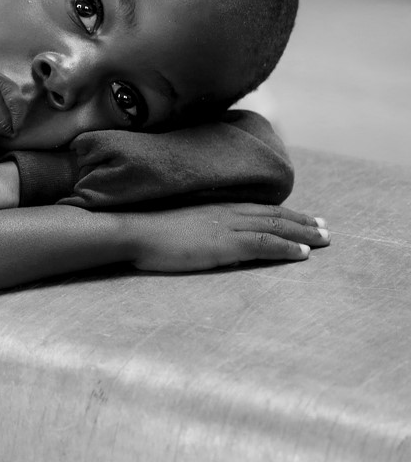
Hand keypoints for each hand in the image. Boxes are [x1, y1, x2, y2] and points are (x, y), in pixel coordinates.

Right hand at [124, 203, 329, 271]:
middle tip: (326, 228)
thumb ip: (203, 230)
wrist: (136, 232)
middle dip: (302, 222)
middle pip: (274, 216)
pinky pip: (264, 244)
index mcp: (216, 208)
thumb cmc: (150, 232)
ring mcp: (227, 227)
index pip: (259, 209)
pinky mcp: (225, 243)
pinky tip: (303, 254)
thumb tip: (220, 243)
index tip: (305, 217)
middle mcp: (227, 212)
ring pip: (275, 227)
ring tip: (324, 240)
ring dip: (303, 233)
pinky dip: (287, 247)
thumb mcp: (183, 226)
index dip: (285, 213)